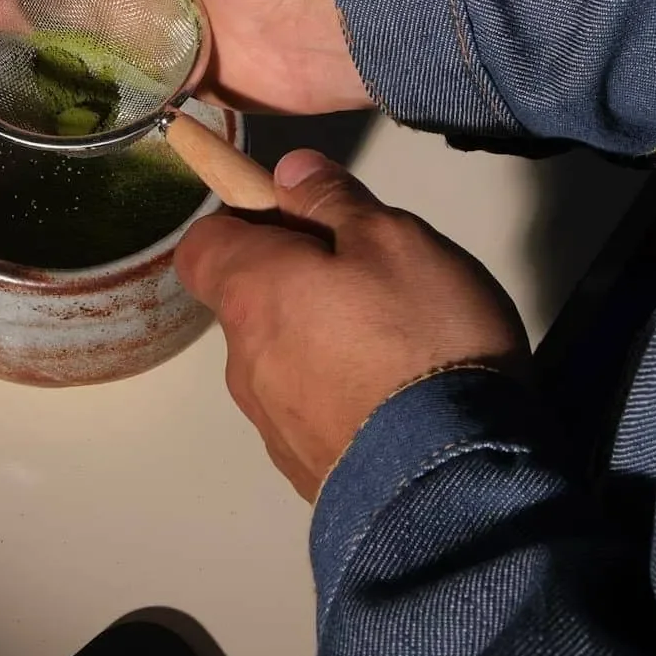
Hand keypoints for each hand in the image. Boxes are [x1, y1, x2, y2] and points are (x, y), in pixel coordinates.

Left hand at [177, 150, 528, 499]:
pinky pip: (309, 414)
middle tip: (373, 280)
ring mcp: (270, 424)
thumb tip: (288, 171)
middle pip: (249, 303)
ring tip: (398, 347)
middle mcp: (243, 361)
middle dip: (297, 284)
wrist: (453, 484)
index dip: (243, 223)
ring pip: (280, 360)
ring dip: (319, 343)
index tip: (303, 220)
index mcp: (252, 293)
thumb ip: (334, 200)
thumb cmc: (422, 339)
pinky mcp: (303, 472)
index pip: (201, 245)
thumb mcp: (395, 240)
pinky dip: (339, 398)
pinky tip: (397, 403)